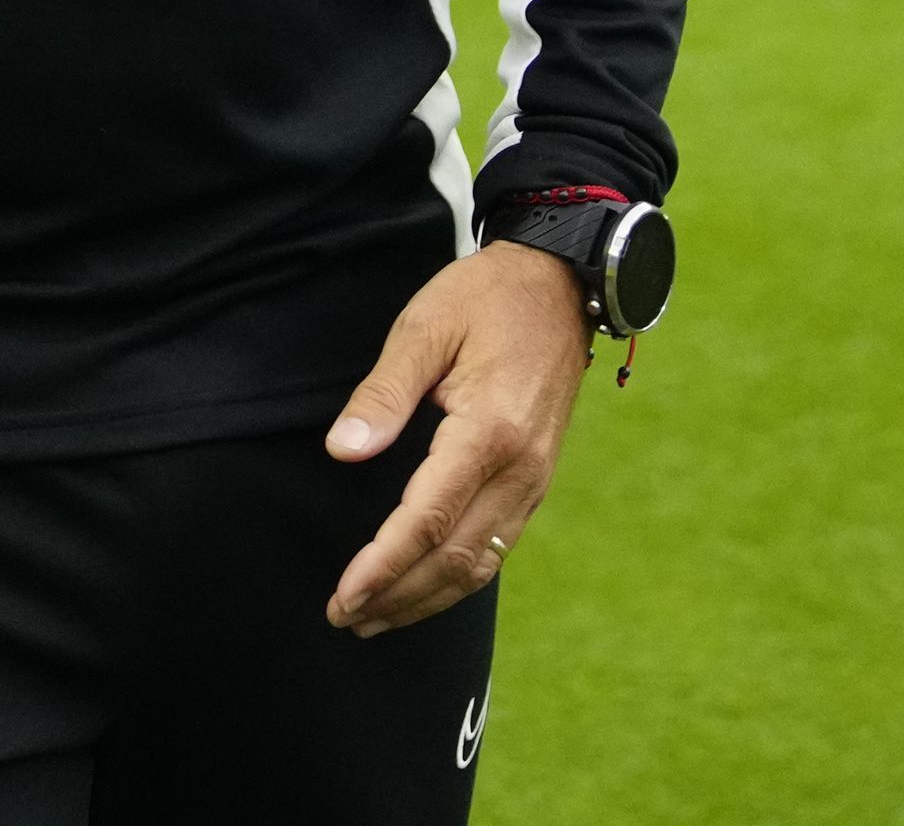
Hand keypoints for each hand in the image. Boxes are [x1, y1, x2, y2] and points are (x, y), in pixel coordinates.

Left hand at [321, 240, 590, 635]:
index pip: (428, 520)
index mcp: (490, 431)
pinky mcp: (536, 479)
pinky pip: (498, 545)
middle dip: (398, 596)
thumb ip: (383, 394)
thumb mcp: (424, 327)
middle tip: (344, 618)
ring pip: (481, 564)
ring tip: (374, 618)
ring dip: (426, 598)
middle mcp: (521, 468)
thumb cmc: (486, 297)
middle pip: (456, 558)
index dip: (384, 564)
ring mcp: (535, 479)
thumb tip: (344, 451)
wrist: (560, 283)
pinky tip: (423, 588)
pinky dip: (458, 579)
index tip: (344, 594)